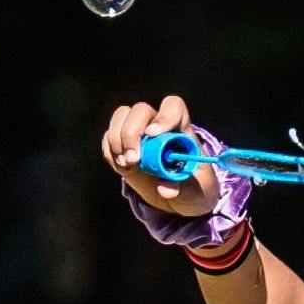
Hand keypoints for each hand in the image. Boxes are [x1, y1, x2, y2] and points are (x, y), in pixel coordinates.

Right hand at [101, 96, 245, 258]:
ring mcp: (139, 133)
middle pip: (140, 110)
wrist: (179, 197)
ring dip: (117, 140)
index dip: (163, 116)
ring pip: (121, 117)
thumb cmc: (193, 188)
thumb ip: (182, 187)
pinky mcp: (123, 146)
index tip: (153, 135)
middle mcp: (158, 125)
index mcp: (181, 129)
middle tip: (134, 160)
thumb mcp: (195, 191)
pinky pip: (109, 138)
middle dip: (132, 133)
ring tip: (127, 164)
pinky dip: (110, 151)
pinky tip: (121, 166)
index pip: (173, 106)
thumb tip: (166, 190)